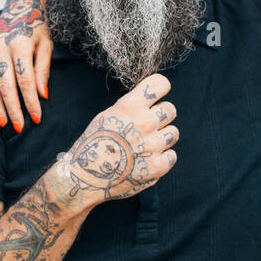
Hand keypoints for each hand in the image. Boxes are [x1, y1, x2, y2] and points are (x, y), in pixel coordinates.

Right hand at [0, 0, 52, 131]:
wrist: (20, 4)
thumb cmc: (38, 27)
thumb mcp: (46, 45)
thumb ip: (43, 70)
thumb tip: (42, 95)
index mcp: (20, 45)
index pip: (25, 81)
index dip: (30, 102)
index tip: (36, 118)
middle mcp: (1, 47)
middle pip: (6, 85)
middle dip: (13, 109)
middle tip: (18, 127)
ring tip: (4, 122)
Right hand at [53, 74, 178, 207]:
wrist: (86, 177)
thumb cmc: (95, 143)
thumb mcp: (108, 115)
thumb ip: (131, 106)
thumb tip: (150, 99)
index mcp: (130, 106)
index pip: (161, 84)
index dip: (160, 89)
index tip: (157, 95)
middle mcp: (144, 123)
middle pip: (170, 109)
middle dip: (161, 116)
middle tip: (148, 126)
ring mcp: (153, 145)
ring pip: (173, 133)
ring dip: (162, 137)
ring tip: (146, 145)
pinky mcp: (158, 166)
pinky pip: (172, 155)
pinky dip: (163, 158)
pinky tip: (147, 160)